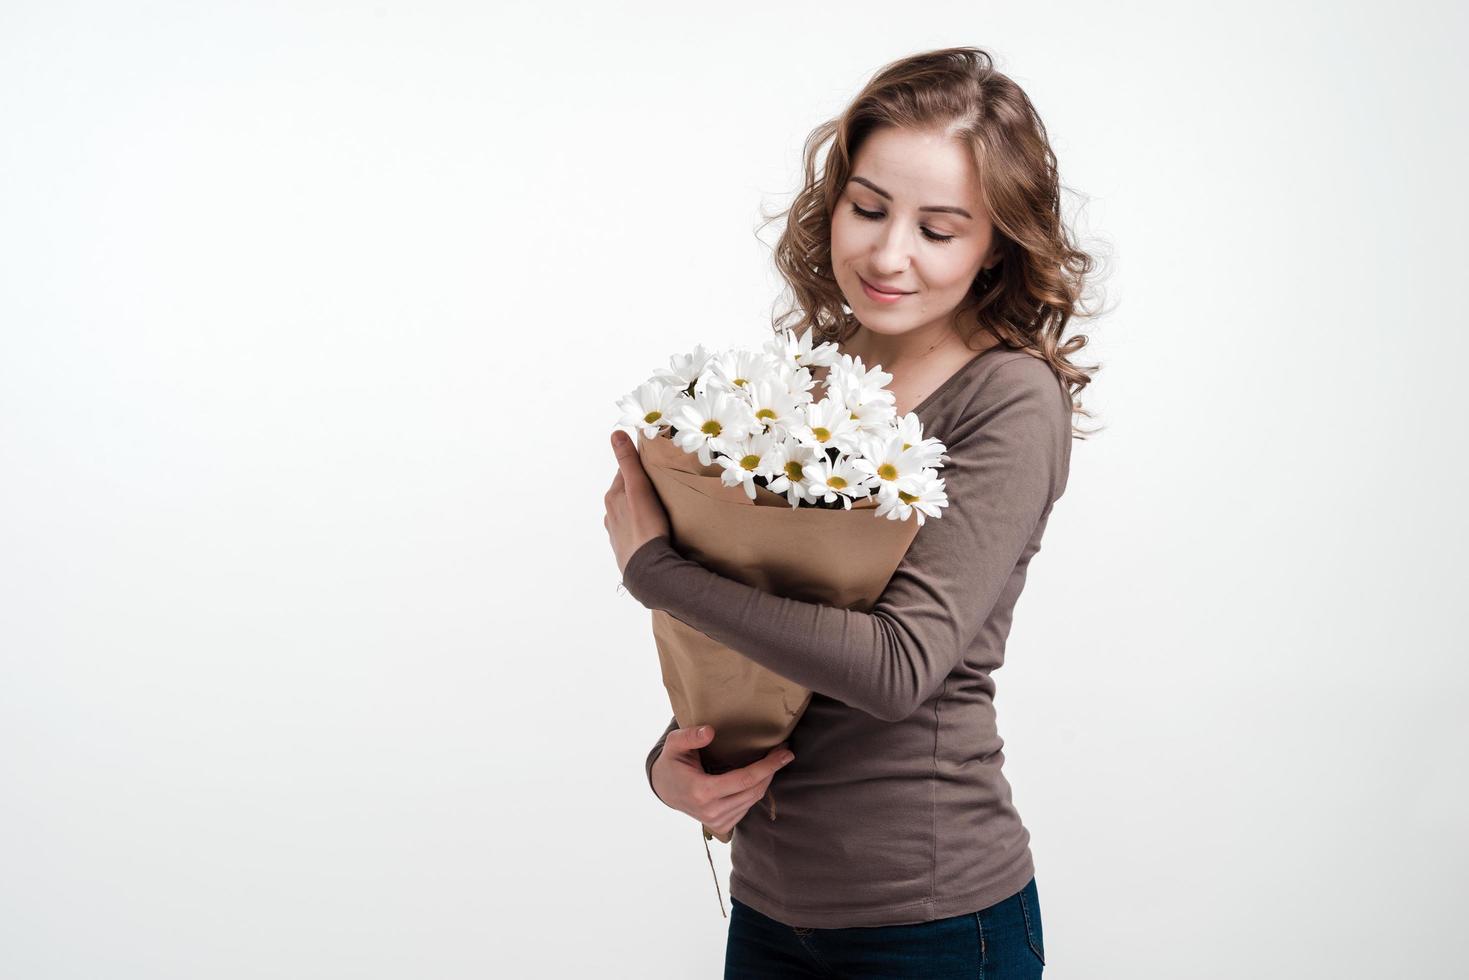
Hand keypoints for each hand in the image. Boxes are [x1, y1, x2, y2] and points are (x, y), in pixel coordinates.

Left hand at [605, 429, 671, 575]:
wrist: (647, 568)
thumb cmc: (645, 526)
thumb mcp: (638, 488)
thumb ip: (628, 462)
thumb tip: (616, 434)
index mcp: (613, 497)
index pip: (625, 473)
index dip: (640, 467)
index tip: (653, 465)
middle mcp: (610, 514)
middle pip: (626, 493)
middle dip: (639, 488)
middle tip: (659, 487)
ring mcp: (616, 533)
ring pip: (628, 513)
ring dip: (639, 509)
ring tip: (657, 510)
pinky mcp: (625, 549)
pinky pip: (633, 532)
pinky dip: (640, 527)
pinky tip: (651, 531)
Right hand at [650, 725, 795, 837]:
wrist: (664, 789)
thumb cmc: (672, 762)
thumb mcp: (674, 745)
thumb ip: (689, 736)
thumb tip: (710, 731)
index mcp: (702, 792)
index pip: (744, 780)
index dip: (767, 766)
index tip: (785, 753)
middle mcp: (712, 811)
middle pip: (754, 791)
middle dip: (772, 771)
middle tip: (784, 751)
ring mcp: (717, 820)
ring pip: (753, 800)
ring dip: (767, 780)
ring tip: (774, 760)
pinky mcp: (722, 824)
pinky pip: (747, 807)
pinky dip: (756, 790)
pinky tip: (760, 775)